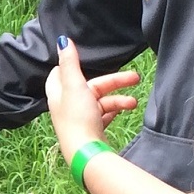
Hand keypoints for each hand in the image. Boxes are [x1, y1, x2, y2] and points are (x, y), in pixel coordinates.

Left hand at [45, 38, 141, 159]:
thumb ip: (70, 63)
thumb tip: (61, 40)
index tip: (82, 59)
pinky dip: (114, 112)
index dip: (70, 65)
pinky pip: (104, 116)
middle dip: (113, 82)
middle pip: (90, 86)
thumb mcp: (75, 86)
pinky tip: (125, 111)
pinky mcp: (91, 131)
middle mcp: (67, 105)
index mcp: (59, 94)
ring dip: (118, 100)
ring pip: (101, 102)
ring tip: (134, 103)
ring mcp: (80, 119)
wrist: (86, 153)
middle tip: (135, 77)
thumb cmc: (78, 118)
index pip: (59, 74)